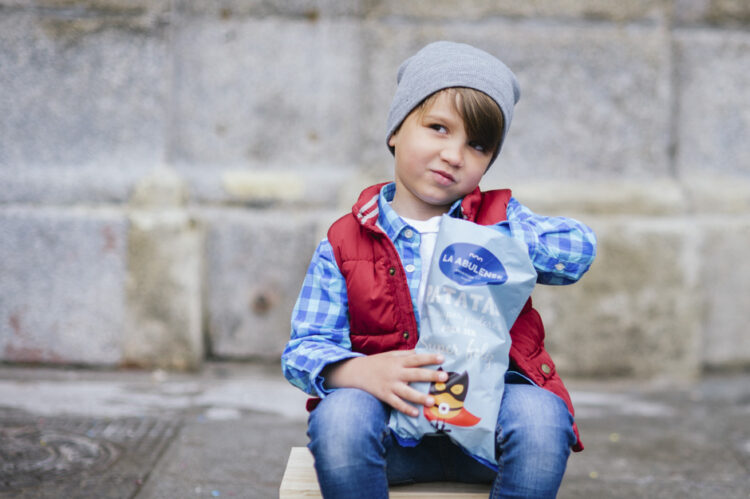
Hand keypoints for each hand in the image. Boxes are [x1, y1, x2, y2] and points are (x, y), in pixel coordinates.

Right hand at [322, 350, 447, 416]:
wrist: (356, 372)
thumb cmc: (377, 362)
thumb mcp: (390, 355)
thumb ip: (406, 354)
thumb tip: (421, 351)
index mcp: (398, 361)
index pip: (416, 358)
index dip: (429, 358)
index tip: (442, 358)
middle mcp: (395, 373)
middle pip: (415, 374)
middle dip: (430, 376)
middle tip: (444, 377)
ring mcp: (390, 385)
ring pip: (406, 392)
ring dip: (419, 397)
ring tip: (432, 400)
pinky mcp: (384, 395)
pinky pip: (396, 403)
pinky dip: (405, 409)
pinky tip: (416, 413)